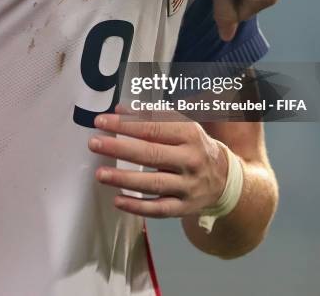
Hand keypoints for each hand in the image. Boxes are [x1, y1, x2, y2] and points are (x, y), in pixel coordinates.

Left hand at [88, 106, 227, 218]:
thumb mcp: (181, 124)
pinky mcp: (184, 207)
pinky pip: (159, 209)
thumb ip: (151, 115)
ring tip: (100, 174)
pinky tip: (118, 200)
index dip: (125, 124)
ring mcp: (188, 185)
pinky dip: (137, 206)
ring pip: (154, 184)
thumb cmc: (195, 145)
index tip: (102, 121)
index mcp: (190, 134)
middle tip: (95, 144)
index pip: (153, 127)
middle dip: (120, 149)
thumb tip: (120, 110)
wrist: (225, 177)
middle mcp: (190, 159)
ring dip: (124, 179)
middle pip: (151, 154)